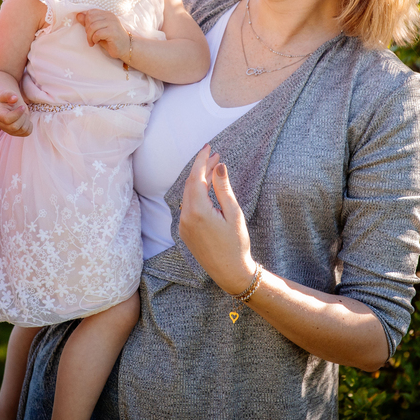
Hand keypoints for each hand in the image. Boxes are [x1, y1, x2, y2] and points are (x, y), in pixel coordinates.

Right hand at [0, 91, 31, 136]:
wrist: (8, 106)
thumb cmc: (7, 99)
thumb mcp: (6, 94)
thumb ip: (9, 94)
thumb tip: (15, 98)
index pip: (7, 119)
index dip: (17, 114)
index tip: (22, 106)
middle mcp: (3, 125)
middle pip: (15, 126)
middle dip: (23, 117)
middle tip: (23, 109)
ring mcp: (10, 131)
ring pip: (22, 130)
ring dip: (27, 120)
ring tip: (24, 113)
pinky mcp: (17, 133)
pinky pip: (27, 133)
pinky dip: (30, 126)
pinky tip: (26, 119)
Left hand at [76, 9, 130, 62]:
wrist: (126, 48)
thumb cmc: (111, 40)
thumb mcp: (98, 30)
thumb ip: (89, 23)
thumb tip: (78, 15)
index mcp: (106, 14)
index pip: (90, 12)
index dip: (86, 22)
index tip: (88, 31)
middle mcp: (110, 16)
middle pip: (90, 18)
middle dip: (87, 29)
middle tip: (90, 38)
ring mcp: (112, 23)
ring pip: (93, 26)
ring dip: (89, 36)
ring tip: (92, 42)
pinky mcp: (113, 32)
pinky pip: (98, 33)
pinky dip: (94, 39)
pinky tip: (97, 42)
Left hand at [178, 145, 254, 294]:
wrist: (230, 272)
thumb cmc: (236, 244)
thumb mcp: (234, 213)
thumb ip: (223, 188)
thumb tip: (218, 166)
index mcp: (198, 211)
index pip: (196, 177)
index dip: (201, 160)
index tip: (209, 147)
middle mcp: (185, 217)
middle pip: (190, 184)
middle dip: (201, 168)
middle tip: (215, 156)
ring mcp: (183, 225)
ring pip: (187, 194)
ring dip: (198, 180)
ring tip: (212, 169)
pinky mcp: (184, 231)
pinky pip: (187, 205)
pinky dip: (195, 193)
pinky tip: (206, 189)